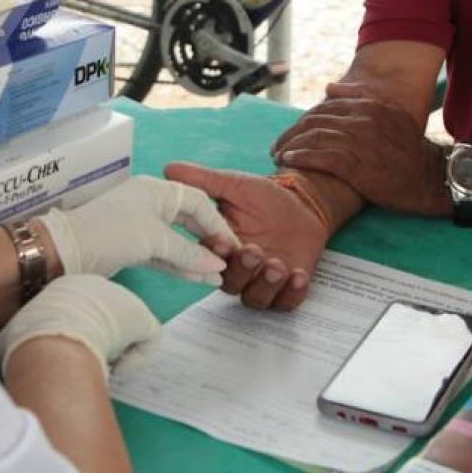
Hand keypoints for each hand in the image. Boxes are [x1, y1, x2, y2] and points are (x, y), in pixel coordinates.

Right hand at [0, 275, 159, 376]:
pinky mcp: (143, 318)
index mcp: (67, 286)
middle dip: (98, 340)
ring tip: (100, 367)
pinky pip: (145, 342)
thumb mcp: (11, 337)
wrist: (54, 338)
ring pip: (125, 330)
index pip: (78, 308)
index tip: (68, 352)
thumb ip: (15, 339)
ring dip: (114, 350)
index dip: (74, 333)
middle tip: (87, 362)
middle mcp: (98, 286)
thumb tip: (7, 350)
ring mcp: (123, 300)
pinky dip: (132, 360)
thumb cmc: (29, 339)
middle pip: (104, 316)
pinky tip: (116, 368)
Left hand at [38, 176, 236, 284]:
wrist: (67, 251)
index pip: (199, 202)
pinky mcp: (134, 248)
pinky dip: (180, 266)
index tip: (233, 247)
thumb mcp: (155, 239)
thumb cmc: (112, 233)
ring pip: (177, 242)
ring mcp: (142, 227)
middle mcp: (151, 204)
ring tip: (218, 278)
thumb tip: (218, 266)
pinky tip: (198, 280)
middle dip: (209, 242)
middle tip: (229, 262)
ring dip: (196, 259)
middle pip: (189, 221)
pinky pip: (164, 255)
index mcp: (157, 190)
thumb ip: (188, 253)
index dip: (218, 224)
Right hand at [164, 162, 327, 310]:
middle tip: (253, 251)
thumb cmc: (265, 197)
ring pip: (255, 298)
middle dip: (241, 270)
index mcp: (220, 248)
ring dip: (265, 284)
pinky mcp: (287, 290)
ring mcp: (262, 283)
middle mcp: (238, 271)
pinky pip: (286, 303)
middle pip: (231, 284)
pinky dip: (292, 293)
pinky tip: (298, 274)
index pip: (208, 259)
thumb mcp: (235, 185)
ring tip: (277, 265)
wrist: (304, 204)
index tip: (222, 241)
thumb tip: (168, 169)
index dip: (214, 253)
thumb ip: (203, 181)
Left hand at [271, 83, 446, 216]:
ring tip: (278, 155)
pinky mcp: (356, 166)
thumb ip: (360, 98)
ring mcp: (359, 143)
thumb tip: (330, 88)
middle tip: (277, 146)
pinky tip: (290, 160)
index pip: (323, 108)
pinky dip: (301, 157)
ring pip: (314, 139)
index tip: (292, 133)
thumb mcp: (390, 114)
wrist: (430, 178)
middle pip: (314, 122)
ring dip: (291, 146)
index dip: (303, 121)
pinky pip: (321, 157)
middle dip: (291, 134)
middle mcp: (362, 121)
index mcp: (368, 107)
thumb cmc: (409, 149)